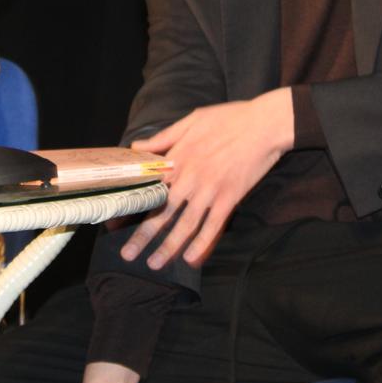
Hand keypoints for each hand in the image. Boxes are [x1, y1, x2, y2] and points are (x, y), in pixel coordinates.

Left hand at [122, 88, 294, 267]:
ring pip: (185, 224)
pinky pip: (213, 226)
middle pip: (163, 212)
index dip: (133, 206)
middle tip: (128, 255)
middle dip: (144, 236)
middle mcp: (190, 177)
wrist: (265, 123)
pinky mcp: (230, 198)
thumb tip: (136, 146)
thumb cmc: (229, 118)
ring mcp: (210, 189)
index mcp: (177, 158)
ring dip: (169, 246)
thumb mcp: (191, 120)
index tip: (115, 223)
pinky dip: (202, 244)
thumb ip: (163, 138)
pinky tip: (191, 259)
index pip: (149, 188)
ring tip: (155, 264)